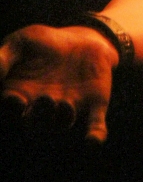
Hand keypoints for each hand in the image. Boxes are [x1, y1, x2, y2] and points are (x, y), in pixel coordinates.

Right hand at [0, 24, 118, 141]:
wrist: (80, 39)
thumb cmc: (41, 43)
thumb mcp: (20, 43)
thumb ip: (3, 58)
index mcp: (18, 96)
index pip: (10, 111)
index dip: (11, 110)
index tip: (14, 99)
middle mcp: (41, 109)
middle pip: (35, 125)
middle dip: (39, 118)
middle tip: (45, 99)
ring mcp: (67, 108)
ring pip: (62, 124)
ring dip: (63, 120)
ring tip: (65, 104)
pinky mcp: (93, 106)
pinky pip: (94, 126)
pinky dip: (94, 135)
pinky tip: (93, 142)